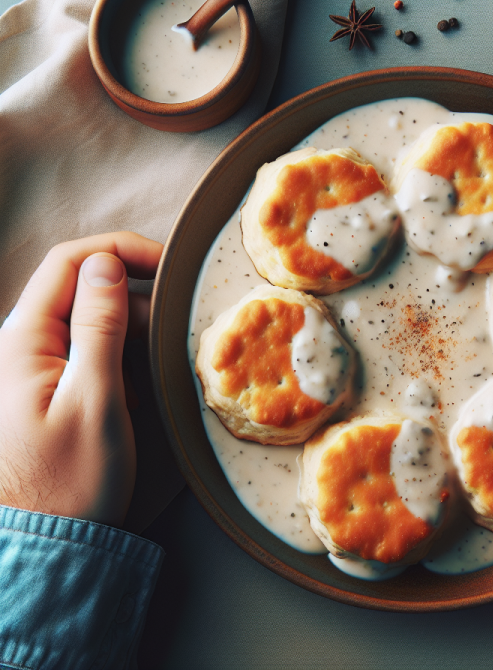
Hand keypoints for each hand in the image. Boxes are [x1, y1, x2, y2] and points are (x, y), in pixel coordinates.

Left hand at [0, 233, 162, 525]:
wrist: (48, 545)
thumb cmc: (70, 481)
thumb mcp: (96, 398)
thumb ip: (99, 325)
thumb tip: (105, 264)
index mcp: (21, 339)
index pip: (68, 262)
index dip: (120, 251)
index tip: (166, 266)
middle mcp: (19, 344)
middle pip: (79, 287)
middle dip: (131, 298)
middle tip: (169, 331)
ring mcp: (31, 366)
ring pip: (87, 319)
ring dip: (129, 330)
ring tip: (154, 366)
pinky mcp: (46, 387)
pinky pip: (86, 350)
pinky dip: (119, 355)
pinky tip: (136, 384)